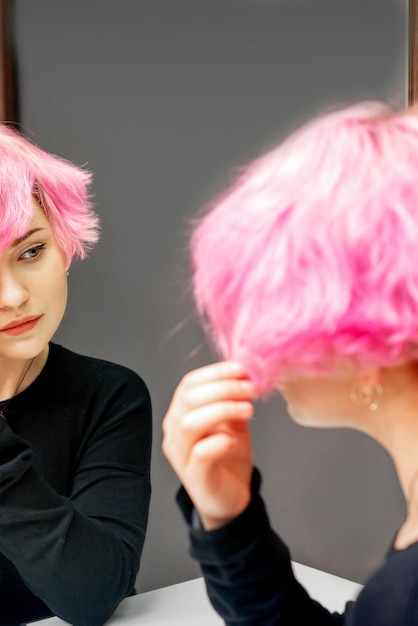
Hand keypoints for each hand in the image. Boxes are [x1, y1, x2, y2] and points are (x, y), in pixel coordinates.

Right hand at [162, 361, 257, 529]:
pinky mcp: (194, 476)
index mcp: (180, 413)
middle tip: (250, 388)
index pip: (189, 384)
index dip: (215, 372)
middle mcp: (174, 432)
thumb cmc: (229, 456)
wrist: (231, 498)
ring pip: (190, 423)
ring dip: (222, 409)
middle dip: (223, 388)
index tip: (241, 368)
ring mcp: (181, 455)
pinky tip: (235, 438)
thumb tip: (247, 373)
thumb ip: (235, 399)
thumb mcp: (233, 421)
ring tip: (248, 409)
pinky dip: (220, 440)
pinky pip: (200, 453)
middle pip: (189, 399)